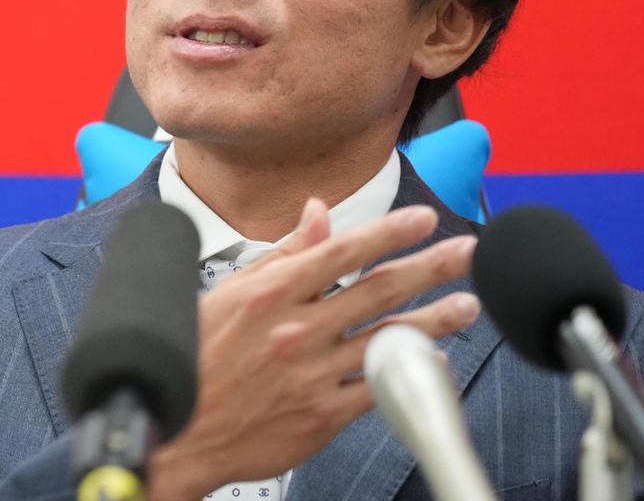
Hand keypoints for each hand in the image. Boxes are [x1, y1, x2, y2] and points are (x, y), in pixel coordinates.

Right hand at [146, 199, 479, 500]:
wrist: (176, 430)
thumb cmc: (194, 357)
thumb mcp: (228, 292)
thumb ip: (281, 254)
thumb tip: (317, 214)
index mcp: (270, 293)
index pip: (343, 251)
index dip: (389, 232)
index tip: (422, 220)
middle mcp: (297, 330)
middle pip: (378, 289)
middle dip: (430, 267)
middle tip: (465, 252)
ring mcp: (312, 374)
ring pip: (387, 338)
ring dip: (435, 319)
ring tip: (466, 304)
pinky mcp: (321, 415)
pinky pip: (377, 389)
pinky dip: (408, 372)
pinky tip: (433, 361)